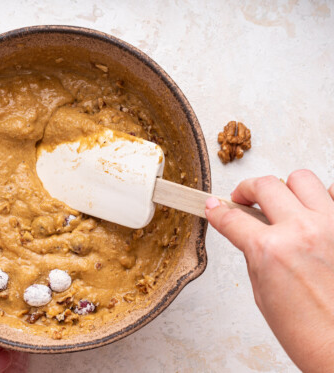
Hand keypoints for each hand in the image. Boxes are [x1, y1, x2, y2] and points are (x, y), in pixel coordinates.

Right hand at [205, 170, 333, 371]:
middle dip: (245, 190)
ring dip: (285, 188)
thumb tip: (246, 230)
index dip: (217, 210)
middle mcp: (301, 230)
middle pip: (264, 185)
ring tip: (281, 202)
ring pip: (301, 178)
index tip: (214, 206)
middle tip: (242, 199)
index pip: (232, 217)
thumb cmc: (307, 332)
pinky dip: (323, 198)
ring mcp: (331, 225)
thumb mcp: (262, 291)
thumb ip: (254, 252)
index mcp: (270, 250)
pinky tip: (314, 213)